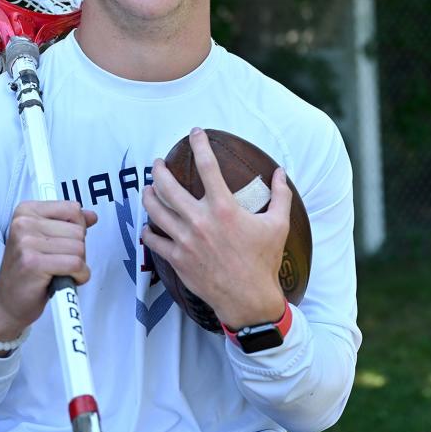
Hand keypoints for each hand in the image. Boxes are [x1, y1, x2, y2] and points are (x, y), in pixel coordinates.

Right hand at [0, 200, 96, 348]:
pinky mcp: (34, 263)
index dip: (77, 230)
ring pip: (79, 248)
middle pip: (78, 230)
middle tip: (59, 262)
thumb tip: (92, 216)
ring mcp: (26, 242)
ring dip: (78, 265)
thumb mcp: (46, 240)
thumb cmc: (29, 271)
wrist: (8, 303)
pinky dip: (79, 276)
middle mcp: (23, 222)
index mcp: (26, 210)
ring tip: (59, 272)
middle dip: (77, 250)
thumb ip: (69, 224)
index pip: (72, 209)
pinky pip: (76, 264)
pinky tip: (65, 280)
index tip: (62, 244)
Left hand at [141, 128, 291, 329]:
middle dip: (158, 170)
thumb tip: (281, 172)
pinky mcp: (177, 259)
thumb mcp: (278, 225)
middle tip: (158, 164)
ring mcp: (185, 240)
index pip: (207, 166)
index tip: (195, 132)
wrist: (248, 299)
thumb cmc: (264, 261)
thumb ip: (280, 195)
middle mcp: (200, 221)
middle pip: (168, 186)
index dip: (200, 144)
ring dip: (149, 195)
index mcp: (224, 208)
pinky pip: (153, 239)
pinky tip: (150, 224)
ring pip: (155, 210)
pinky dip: (149, 229)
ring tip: (149, 188)